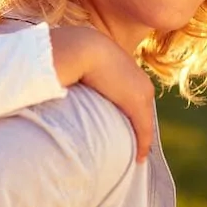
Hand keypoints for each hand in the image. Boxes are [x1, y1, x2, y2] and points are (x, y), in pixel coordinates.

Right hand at [49, 26, 155, 162]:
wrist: (81, 48)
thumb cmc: (72, 52)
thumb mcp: (78, 63)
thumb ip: (78, 74)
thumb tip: (61, 83)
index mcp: (124, 67)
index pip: (130, 94)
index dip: (125, 110)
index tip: (120, 125)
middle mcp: (138, 79)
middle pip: (142, 109)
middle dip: (137, 127)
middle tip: (131, 146)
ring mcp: (140, 91)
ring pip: (144, 121)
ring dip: (140, 138)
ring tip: (135, 154)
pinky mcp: (137, 103)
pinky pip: (143, 129)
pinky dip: (142, 144)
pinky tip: (139, 158)